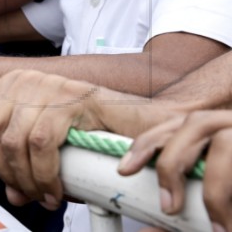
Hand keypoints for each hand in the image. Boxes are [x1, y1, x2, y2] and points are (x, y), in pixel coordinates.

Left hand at [0, 70, 106, 208]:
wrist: (136, 121)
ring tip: (44, 195)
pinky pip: (40, 144)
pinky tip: (56, 189)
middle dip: (3, 173)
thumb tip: (12, 195)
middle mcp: (21, 81)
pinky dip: (44, 175)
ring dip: (26, 180)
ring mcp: (43, 86)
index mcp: (8, 86)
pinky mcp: (65, 98)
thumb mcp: (45, 146)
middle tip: (27, 192)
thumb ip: (23, 166)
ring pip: (11, 143)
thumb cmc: (90, 132)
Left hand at [118, 110, 231, 229]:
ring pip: (227, 142)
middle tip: (169, 207)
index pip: (174, 124)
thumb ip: (188, 207)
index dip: (147, 143)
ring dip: (216, 185)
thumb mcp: (220, 198)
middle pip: (197, 123)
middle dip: (174, 162)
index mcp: (217, 128)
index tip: (124, 170)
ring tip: (218, 226)